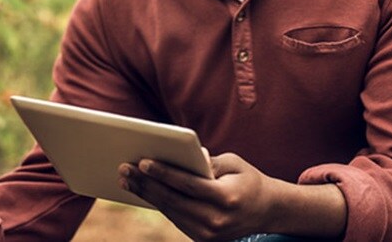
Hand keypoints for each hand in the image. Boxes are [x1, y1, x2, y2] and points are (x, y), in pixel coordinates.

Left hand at [118, 152, 278, 240]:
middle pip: (173, 200)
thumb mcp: (233, 164)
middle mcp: (216, 220)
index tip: (143, 162)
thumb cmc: (248, 180)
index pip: (188, 185)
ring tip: (126, 179)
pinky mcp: (202, 239)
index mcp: (226, 198)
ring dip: (146, 194)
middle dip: (146, 184)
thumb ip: (207, 161)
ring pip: (170, 211)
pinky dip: (158, 204)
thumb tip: (182, 157)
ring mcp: (208, 234)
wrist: (267, 211)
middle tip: (124, 168)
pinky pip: (175, 218)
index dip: (164, 173)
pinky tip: (142, 190)